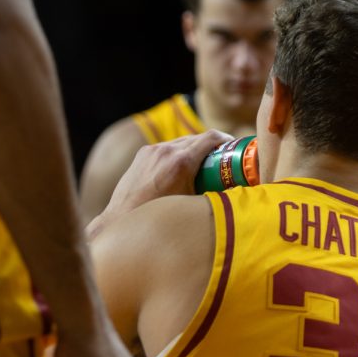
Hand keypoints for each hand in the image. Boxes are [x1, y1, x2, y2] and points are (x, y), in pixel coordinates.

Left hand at [102, 130, 232, 217]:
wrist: (123, 219)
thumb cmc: (159, 217)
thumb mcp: (192, 204)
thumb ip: (211, 194)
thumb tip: (232, 194)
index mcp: (182, 162)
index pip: (211, 137)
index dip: (226, 139)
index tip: (234, 146)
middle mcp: (167, 151)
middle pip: (198, 138)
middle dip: (213, 145)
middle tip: (224, 157)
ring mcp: (153, 150)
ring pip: (182, 141)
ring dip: (195, 147)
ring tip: (204, 162)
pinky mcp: (143, 154)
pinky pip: (168, 147)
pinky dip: (178, 152)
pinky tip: (182, 165)